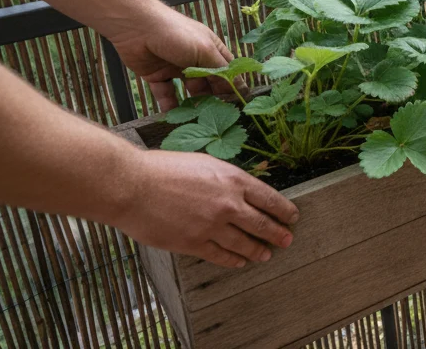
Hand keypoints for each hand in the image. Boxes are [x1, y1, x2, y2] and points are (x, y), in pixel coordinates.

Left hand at [107, 4, 234, 110]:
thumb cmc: (175, 32)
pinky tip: (173, 116)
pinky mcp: (157, 75)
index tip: (240, 104)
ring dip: (193, 104)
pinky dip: (169, 105)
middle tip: (218, 116)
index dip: (234, 86)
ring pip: (188, 91)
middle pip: (209, 83)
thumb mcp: (205, 50)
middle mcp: (195, 59)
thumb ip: (221, 70)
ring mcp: (176, 68)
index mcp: (210, 49)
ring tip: (197, 119)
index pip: (227, 71)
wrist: (136, 27)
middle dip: (214, 98)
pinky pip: (166, 94)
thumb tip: (240, 87)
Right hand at [111, 149, 297, 267]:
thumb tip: (241, 190)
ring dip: (258, 250)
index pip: (269, 198)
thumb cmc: (163, 169)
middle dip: (278, 233)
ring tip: (266, 255)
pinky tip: (239, 262)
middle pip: (262, 223)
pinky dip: (233, 260)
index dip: (284, 210)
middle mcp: (227, 204)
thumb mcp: (205, 163)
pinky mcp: (193, 243)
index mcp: (233, 180)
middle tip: (287, 240)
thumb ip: (226, 179)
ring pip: (244, 243)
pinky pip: (220, 255)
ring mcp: (211, 226)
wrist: (132, 185)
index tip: (292, 217)